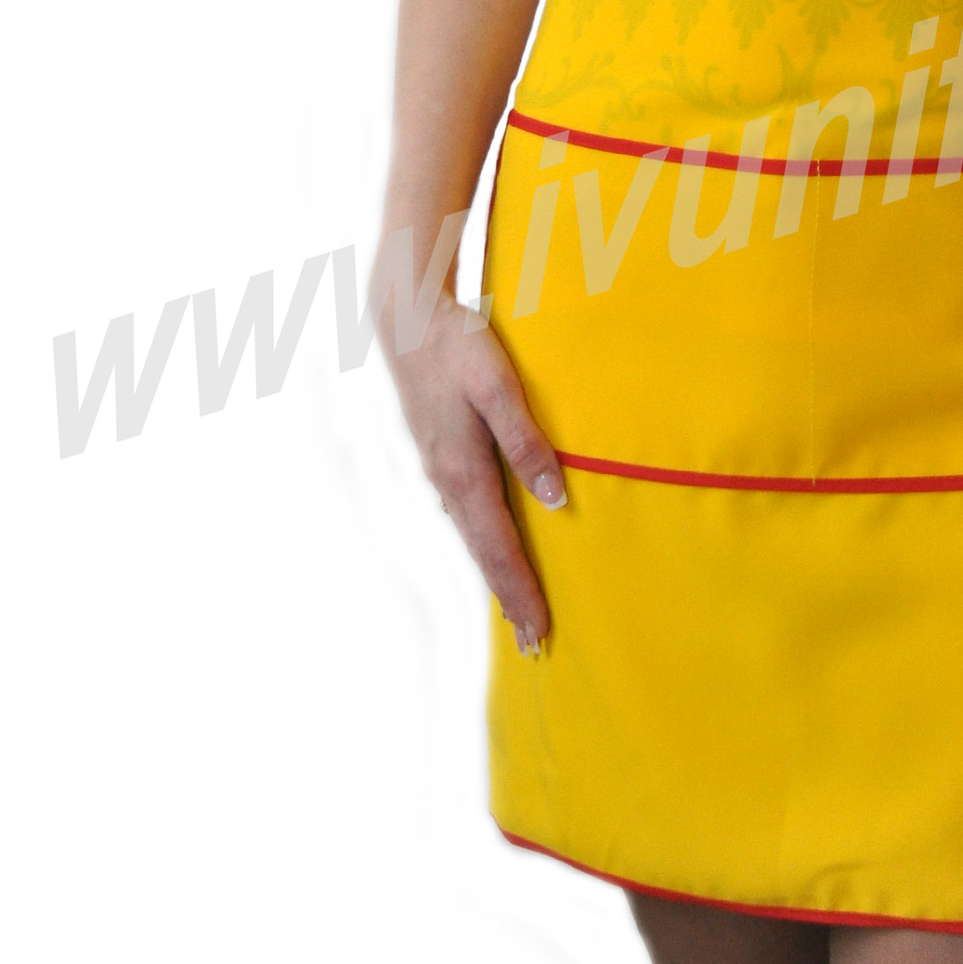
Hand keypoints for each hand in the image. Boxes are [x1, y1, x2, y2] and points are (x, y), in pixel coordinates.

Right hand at [386, 288, 566, 651]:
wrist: (406, 318)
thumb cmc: (457, 346)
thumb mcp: (498, 386)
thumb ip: (527, 441)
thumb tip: (556, 499)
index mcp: (463, 471)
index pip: (498, 548)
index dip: (521, 592)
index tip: (540, 633)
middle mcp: (446, 482)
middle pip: (483, 554)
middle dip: (509, 599)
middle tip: (534, 645)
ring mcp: (438, 470)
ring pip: (472, 537)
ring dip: (496, 574)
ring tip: (518, 609)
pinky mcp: (438, 456)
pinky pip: (465, 515)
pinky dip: (483, 543)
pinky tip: (490, 546)